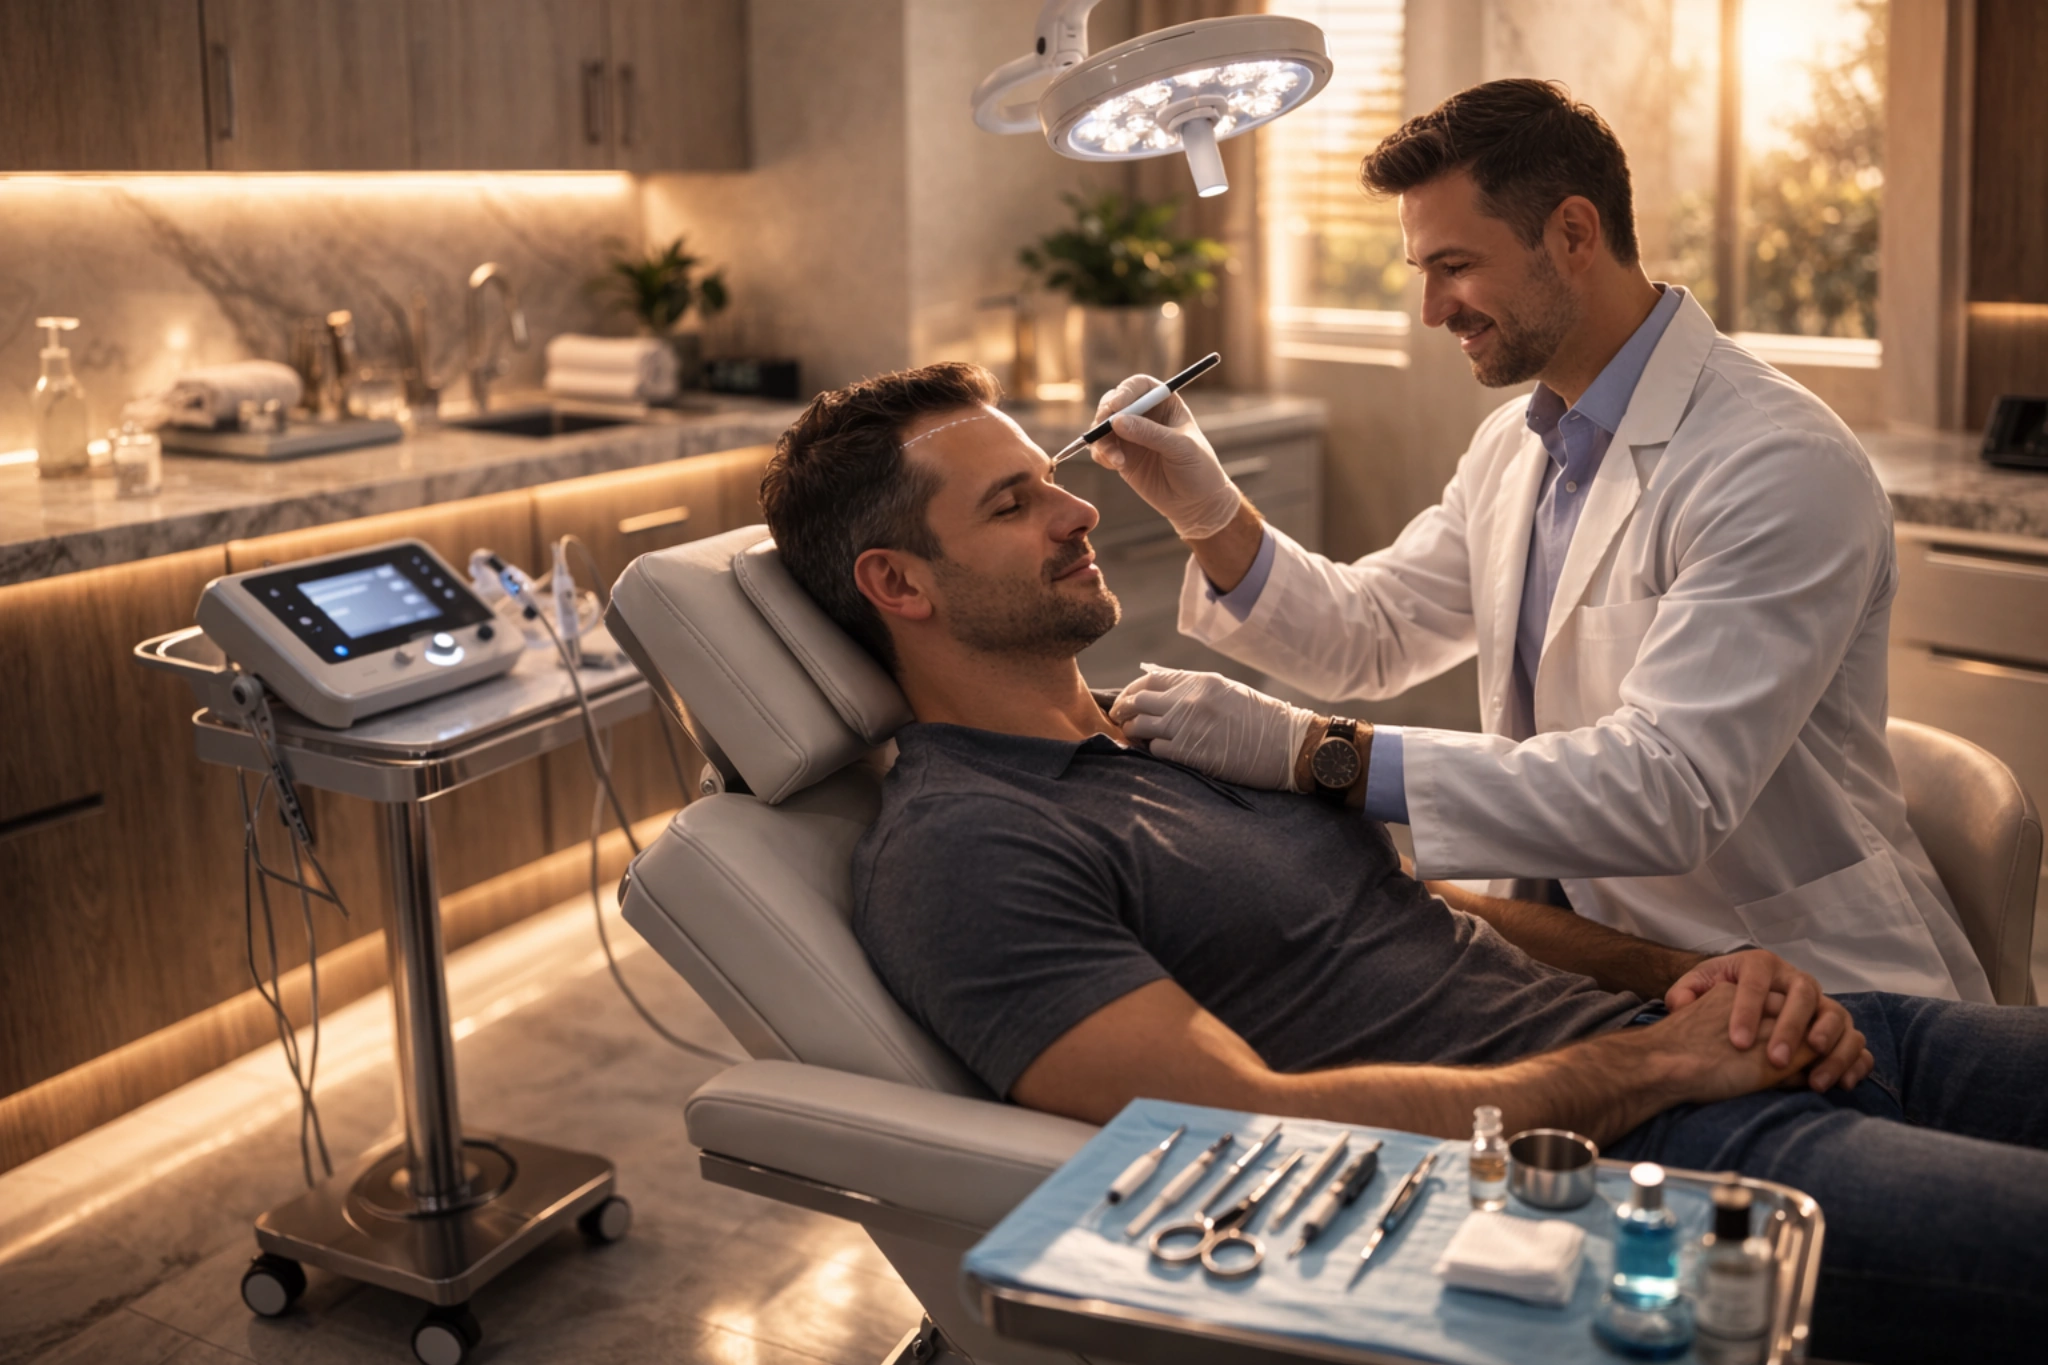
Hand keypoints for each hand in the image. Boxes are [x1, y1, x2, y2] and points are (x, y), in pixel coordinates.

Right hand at [1089, 375, 1242, 540]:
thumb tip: (1117, 421)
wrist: (1196, 503)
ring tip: (1116, 459)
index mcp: (1164, 403)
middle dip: (1105, 415)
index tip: (1117, 406)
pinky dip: (1101, 454)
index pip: (1139, 386)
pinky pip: (1100, 448)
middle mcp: (1144, 415)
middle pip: (1114, 401)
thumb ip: (1150, 433)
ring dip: (1101, 439)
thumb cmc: (1197, 468)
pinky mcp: (1121, 455)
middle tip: (1104, 431)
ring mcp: (1130, 435)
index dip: (1125, 392)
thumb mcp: (1179, 447)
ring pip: (1102, 425)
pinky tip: (1116, 465)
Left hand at [1109, 665, 1312, 790]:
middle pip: (1139, 701)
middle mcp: (1190, 700)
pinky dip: (1151, 751)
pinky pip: (1156, 749)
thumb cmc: (1262, 720)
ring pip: (1140, 725)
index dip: (1131, 691)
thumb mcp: (1227, 691)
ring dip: (1133, 732)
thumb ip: (1194, 690)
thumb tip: (1160, 692)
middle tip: (1119, 720)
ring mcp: (1189, 726)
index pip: (1150, 680)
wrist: (1288, 745)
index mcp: (1200, 682)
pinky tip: (1156, 752)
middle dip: (1123, 710)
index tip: (1126, 701)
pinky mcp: (1191, 752)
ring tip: (1133, 737)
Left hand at [1665, 950, 1872, 1091]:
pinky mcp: (1838, 1028)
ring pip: (1839, 1018)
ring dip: (1831, 1049)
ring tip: (1813, 1079)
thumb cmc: (1721, 992)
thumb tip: (1681, 1005)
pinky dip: (1855, 1062)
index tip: (1738, 1042)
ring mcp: (1822, 1004)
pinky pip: (1858, 1042)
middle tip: (1777, 1060)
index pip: (1758, 981)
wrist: (1747, 997)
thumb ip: (1686, 992)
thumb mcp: (1699, 985)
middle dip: (1792, 1028)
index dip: (1749, 1010)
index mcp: (1762, 965)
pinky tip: (1842, 1084)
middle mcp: (1797, 980)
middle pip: (1804, 996)